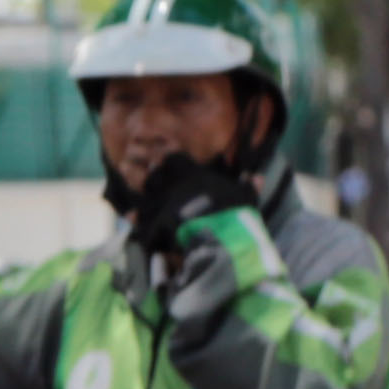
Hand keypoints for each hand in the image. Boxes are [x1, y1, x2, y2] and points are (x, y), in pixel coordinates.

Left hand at [120, 156, 259, 255]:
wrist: (218, 235)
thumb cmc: (233, 212)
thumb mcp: (245, 197)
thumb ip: (249, 186)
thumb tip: (258, 177)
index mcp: (193, 175)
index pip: (175, 157)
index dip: (167, 153)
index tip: (161, 153)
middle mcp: (173, 185)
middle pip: (153, 173)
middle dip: (147, 169)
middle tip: (138, 166)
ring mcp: (161, 204)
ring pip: (143, 193)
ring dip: (137, 189)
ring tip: (131, 188)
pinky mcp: (154, 224)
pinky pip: (141, 222)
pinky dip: (136, 220)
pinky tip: (130, 217)